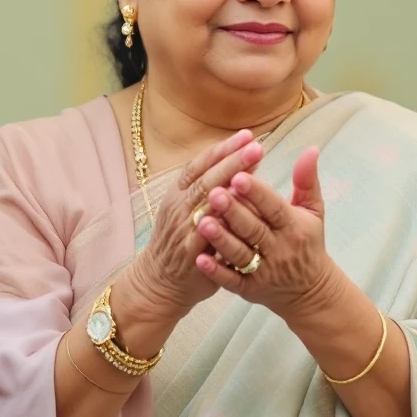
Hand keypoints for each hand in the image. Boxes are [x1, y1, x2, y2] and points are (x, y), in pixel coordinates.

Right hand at [125, 129, 264, 320]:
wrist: (160, 282)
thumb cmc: (183, 241)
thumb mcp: (192, 209)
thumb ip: (215, 188)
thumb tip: (245, 164)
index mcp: (179, 192)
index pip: (201, 163)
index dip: (223, 148)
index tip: (247, 135)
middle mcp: (179, 205)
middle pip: (207, 177)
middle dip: (232, 160)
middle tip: (256, 146)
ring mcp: (183, 227)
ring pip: (206, 200)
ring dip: (229, 184)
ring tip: (252, 171)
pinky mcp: (190, 250)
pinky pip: (207, 231)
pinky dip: (222, 218)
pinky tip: (240, 208)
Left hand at [194, 146, 341, 323]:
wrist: (310, 292)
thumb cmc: (308, 242)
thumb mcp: (313, 211)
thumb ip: (307, 180)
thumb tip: (311, 148)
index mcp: (294, 226)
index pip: (273, 207)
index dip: (256, 193)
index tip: (238, 175)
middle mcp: (279, 249)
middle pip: (253, 229)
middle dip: (233, 212)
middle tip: (214, 192)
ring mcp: (263, 271)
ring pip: (239, 254)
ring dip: (221, 239)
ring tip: (202, 222)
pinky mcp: (250, 289)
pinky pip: (231, 281)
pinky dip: (216, 271)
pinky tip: (200, 258)